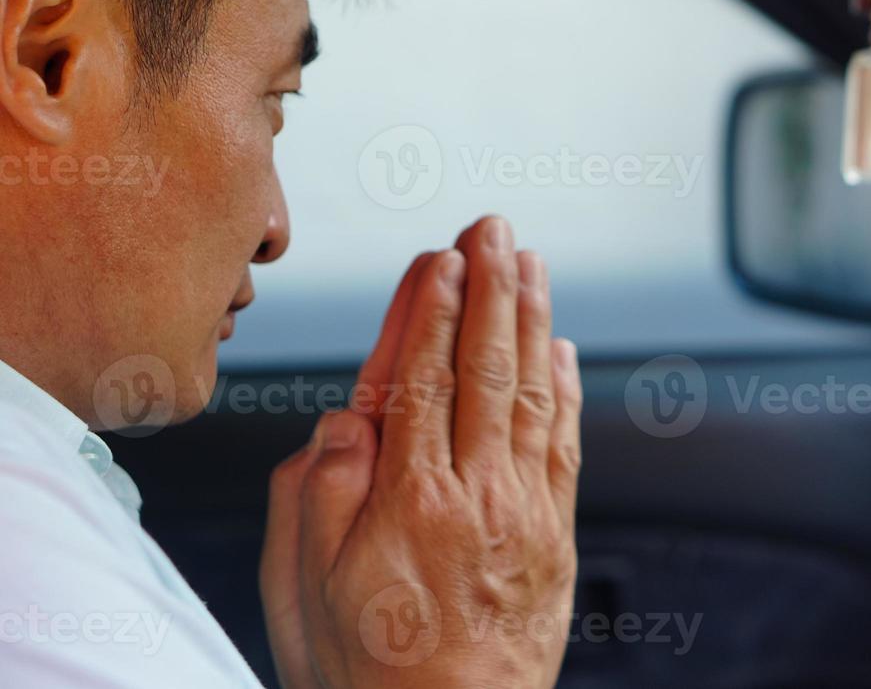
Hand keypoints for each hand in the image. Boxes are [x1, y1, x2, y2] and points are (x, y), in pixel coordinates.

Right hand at [260, 218, 582, 687]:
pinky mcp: (556, 532)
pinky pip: (563, 440)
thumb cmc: (370, 670)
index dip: (432, 308)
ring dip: (531, 318)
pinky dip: (564, 387)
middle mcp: (477, 491)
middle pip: (485, 365)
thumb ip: (319, 491)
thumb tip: (346, 417)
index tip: (440, 257)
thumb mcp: (304, 587)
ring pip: (531, 389)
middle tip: (493, 227)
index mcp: (409, 497)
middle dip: (490, 286)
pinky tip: (562, 349)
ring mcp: (525, 509)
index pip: (421, 375)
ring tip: (530, 262)